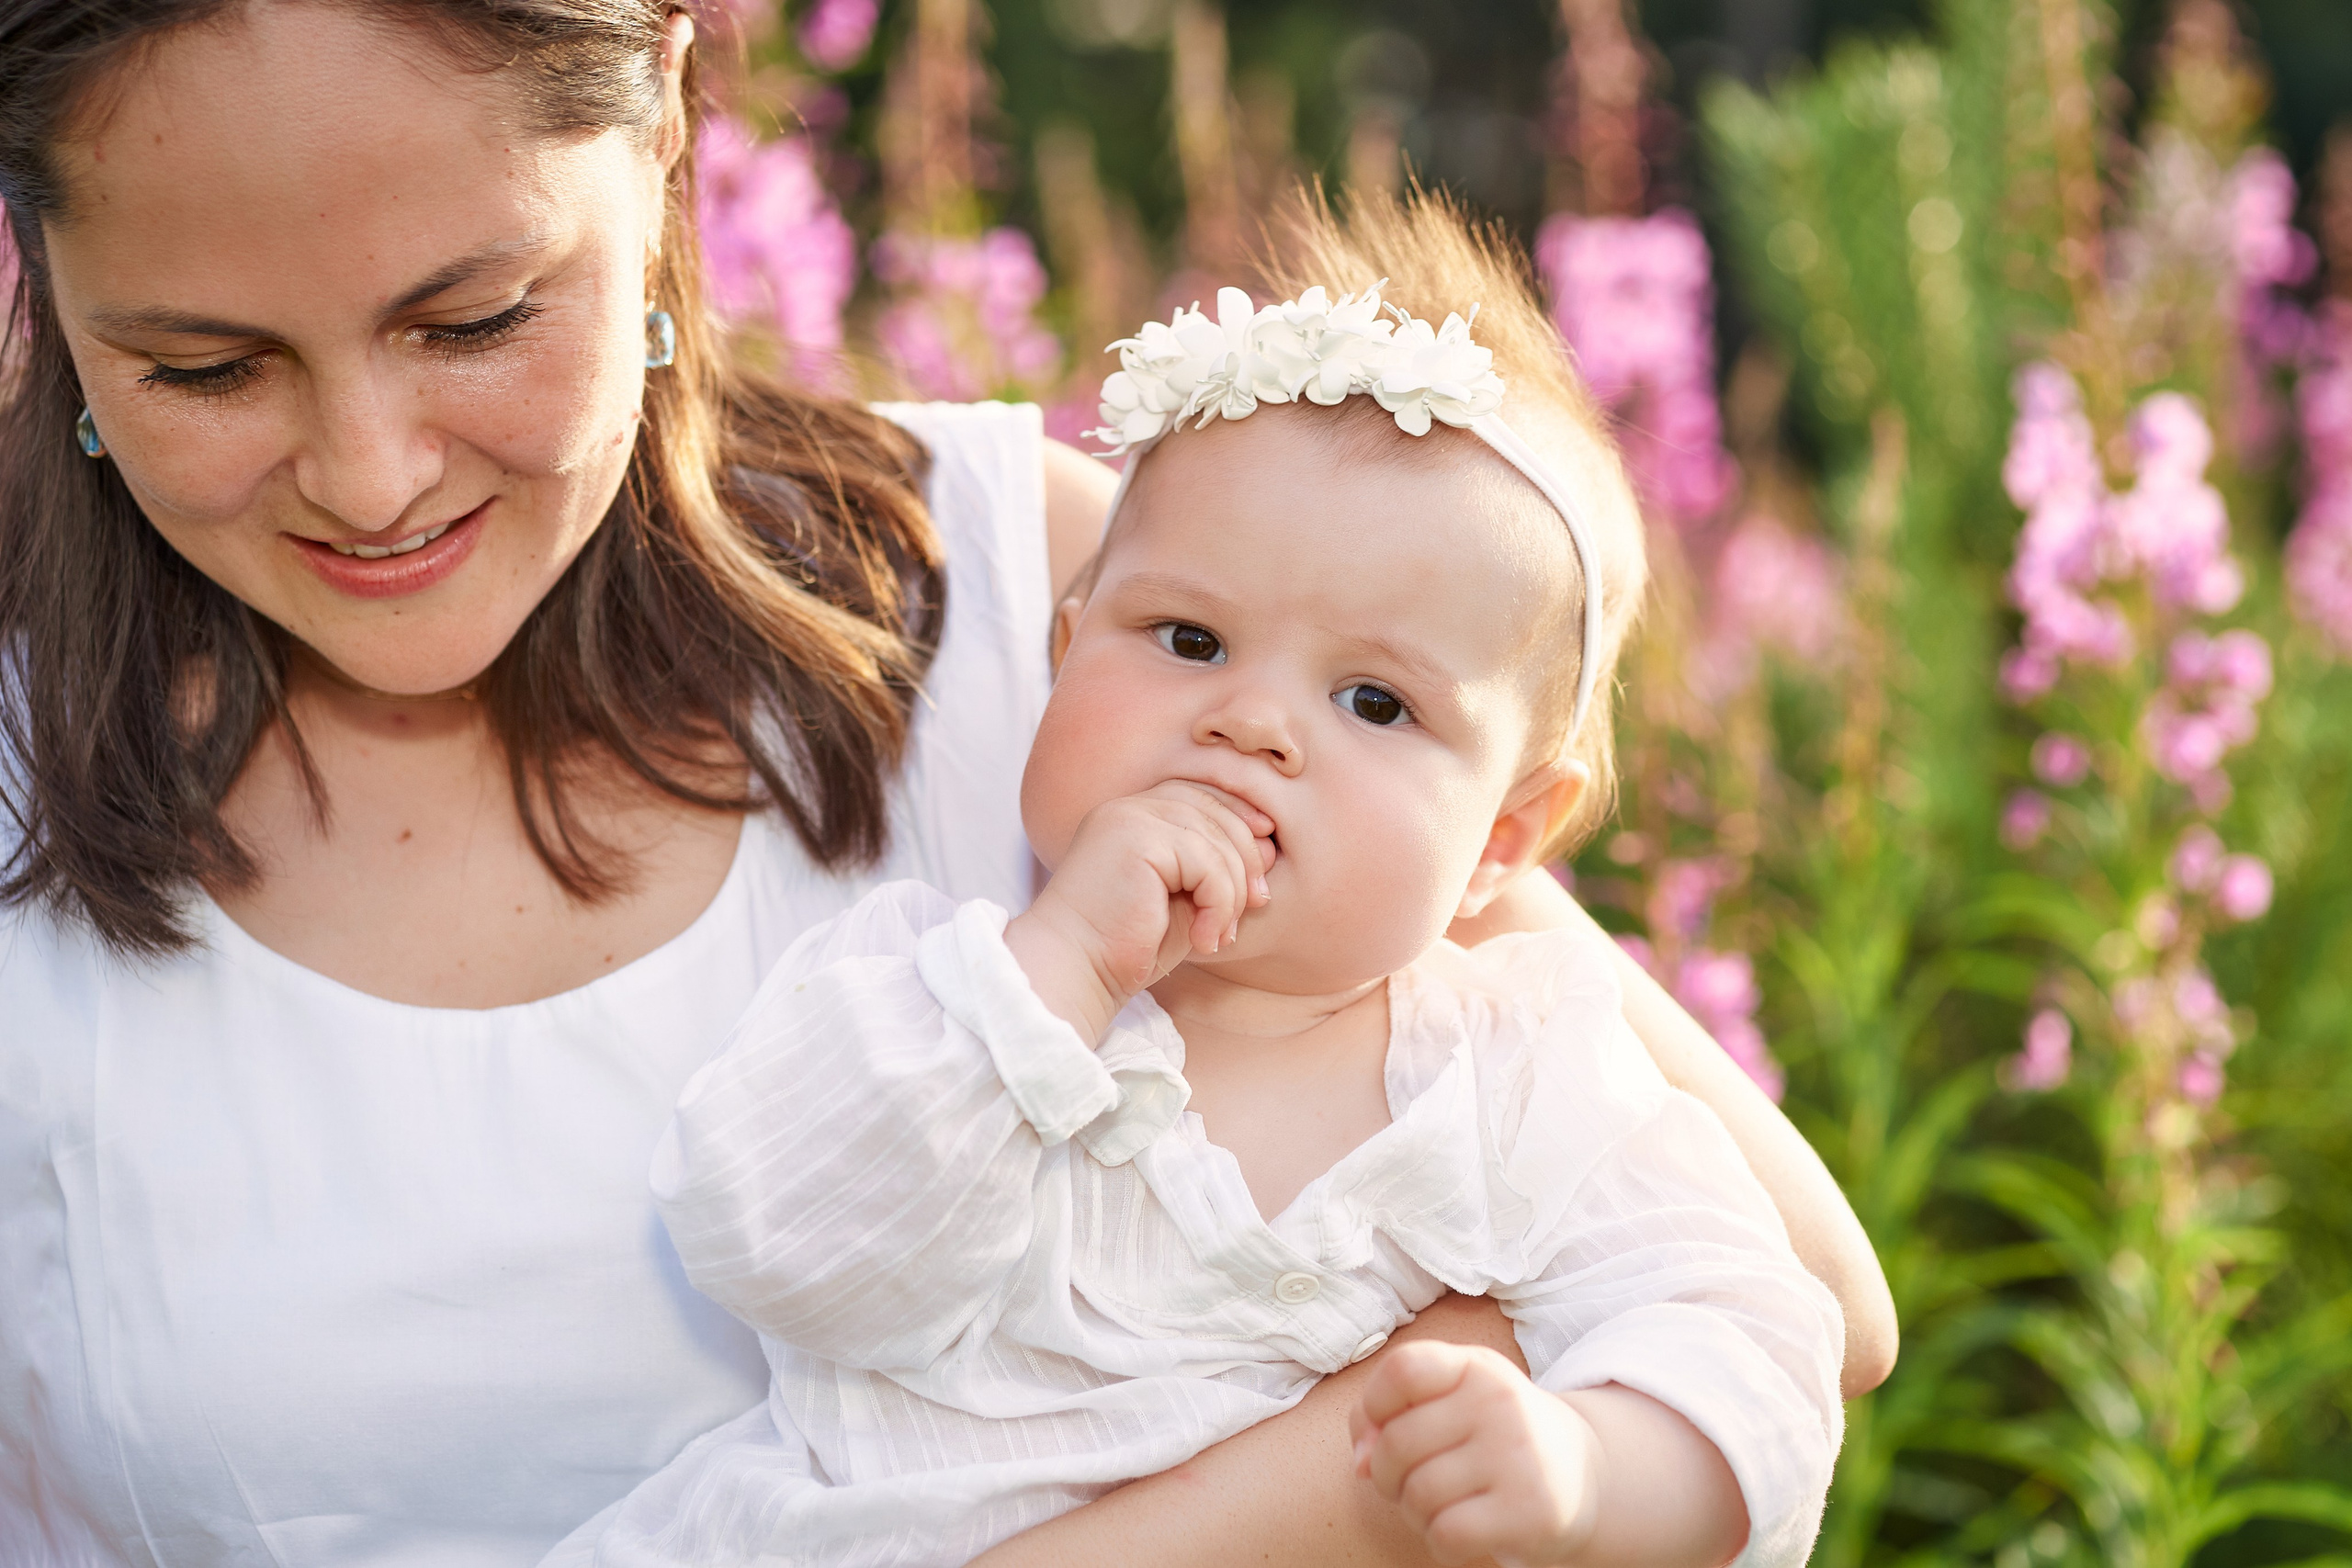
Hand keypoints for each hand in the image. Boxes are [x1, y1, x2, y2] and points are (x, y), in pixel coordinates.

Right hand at [1005, 782, 1274, 1043]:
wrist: (1078, 972)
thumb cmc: (1127, 945)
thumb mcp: (1185, 901)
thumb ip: (1220, 871)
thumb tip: (1271, 845)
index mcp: (1133, 815)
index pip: (1200, 796)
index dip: (1239, 816)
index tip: (1266, 856)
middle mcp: (1128, 808)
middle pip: (1214, 810)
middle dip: (1246, 858)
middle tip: (1254, 907)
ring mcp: (1130, 818)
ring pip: (1216, 840)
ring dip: (1232, 894)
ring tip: (1217, 935)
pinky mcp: (1137, 839)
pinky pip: (1207, 864)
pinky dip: (1219, 906)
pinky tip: (1204, 940)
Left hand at [1350, 1341, 1600, 1567]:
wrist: (1584, 1476)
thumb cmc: (1496, 1437)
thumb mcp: (1454, 1401)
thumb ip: (1393, 1415)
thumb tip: (1360, 1463)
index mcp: (1477, 1368)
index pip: (1403, 1370)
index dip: (1374, 1406)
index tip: (1384, 1431)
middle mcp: (1500, 1403)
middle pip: (1396, 1443)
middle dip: (1388, 1475)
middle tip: (1412, 1483)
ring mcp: (1518, 1456)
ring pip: (1417, 1494)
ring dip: (1415, 1512)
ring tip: (1443, 1506)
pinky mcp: (1530, 1511)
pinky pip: (1447, 1534)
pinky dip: (1441, 1542)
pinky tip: (1463, 1531)